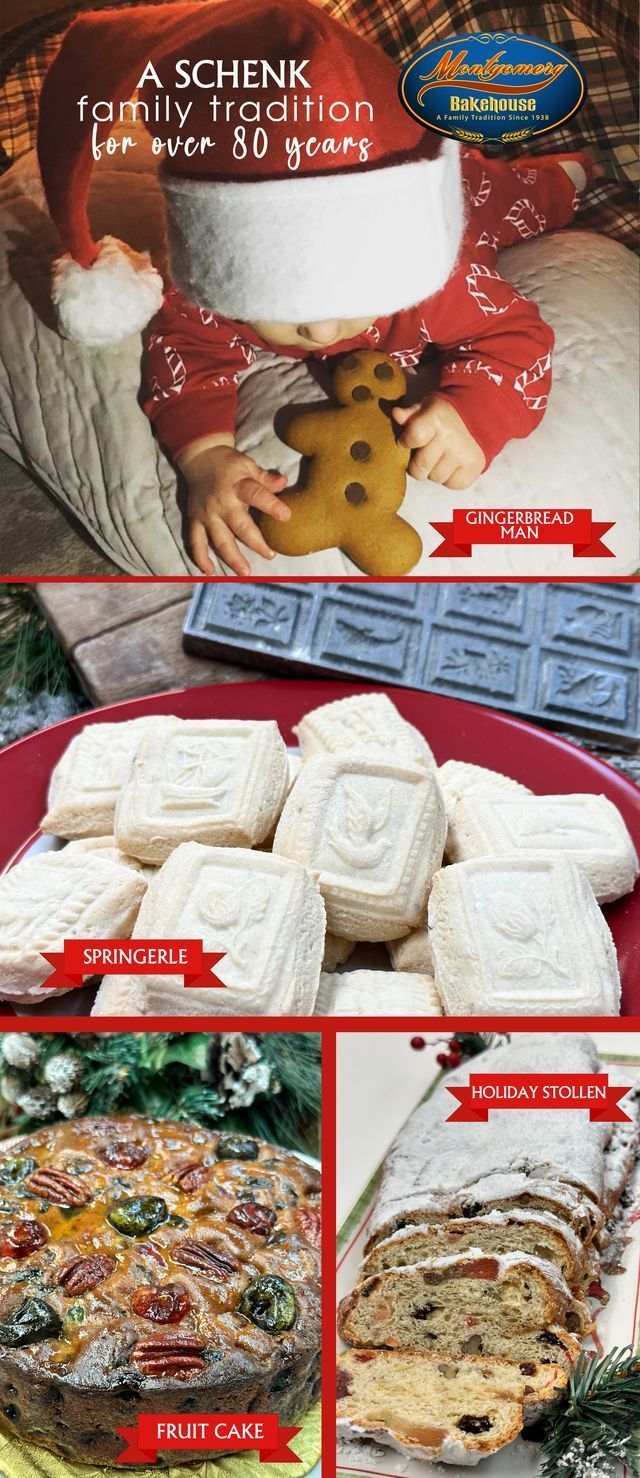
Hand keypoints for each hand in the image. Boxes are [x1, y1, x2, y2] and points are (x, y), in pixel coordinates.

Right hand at [181, 442, 289, 575]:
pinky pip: (196, 542)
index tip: (286, 516)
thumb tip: (284, 483)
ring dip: (232, 558)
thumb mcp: (248, 465)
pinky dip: (201, 558)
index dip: (272, 506)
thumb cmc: (229, 464)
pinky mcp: (194, 520)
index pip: (257, 495)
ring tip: (245, 572)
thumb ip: (265, 479)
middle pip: (239, 526)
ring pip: (219, 540)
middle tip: (270, 555)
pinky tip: (210, 571)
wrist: (200, 458)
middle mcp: (222, 502)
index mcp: (238, 486)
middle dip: (256, 543)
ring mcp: (207, 514)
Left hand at [393, 395, 484, 489]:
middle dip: (417, 463)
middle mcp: (450, 437)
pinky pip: (452, 484)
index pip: (412, 439)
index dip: (406, 442)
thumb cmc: (444, 415)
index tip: (408, 440)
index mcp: (436, 419)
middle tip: (425, 452)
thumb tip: (396, 414)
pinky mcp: (474, 467)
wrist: (479, 416)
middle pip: (420, 467)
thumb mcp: (425, 408)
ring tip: (441, 456)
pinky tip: (452, 463)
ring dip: (434, 470)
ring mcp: (463, 454)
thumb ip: (409, 414)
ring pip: (435, 477)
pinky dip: (450, 477)